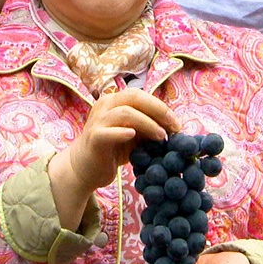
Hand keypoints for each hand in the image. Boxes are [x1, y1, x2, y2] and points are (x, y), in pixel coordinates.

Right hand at [48, 88, 175, 204]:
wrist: (85, 168)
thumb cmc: (112, 149)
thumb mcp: (134, 135)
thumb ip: (148, 127)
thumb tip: (174, 127)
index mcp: (115, 101)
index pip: (140, 95)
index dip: (160, 107)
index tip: (176, 124)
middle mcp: (105, 106)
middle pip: (134, 96)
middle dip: (158, 110)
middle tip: (173, 126)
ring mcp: (98, 121)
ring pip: (125, 112)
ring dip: (147, 123)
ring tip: (161, 136)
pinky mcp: (94, 138)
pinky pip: (108, 132)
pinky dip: (122, 132)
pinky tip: (133, 136)